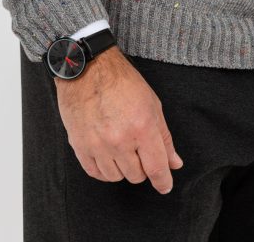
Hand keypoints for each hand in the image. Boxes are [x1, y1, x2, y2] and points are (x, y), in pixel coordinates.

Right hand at [54, 45, 184, 194]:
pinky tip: (107, 155)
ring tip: (121, 148)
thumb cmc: (121, 81)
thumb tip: (174, 163)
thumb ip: (164, 137)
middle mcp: (120, 140)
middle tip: (138, 150)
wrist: (87, 68)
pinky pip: (95, 173)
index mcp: (142, 127)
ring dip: (122, 168)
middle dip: (142, 167)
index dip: (163, 181)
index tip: (164, 185)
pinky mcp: (80, 146)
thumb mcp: (151, 104)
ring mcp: (98, 145)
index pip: (156, 168)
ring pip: (116, 177)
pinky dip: (104, 169)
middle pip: (137, 176)